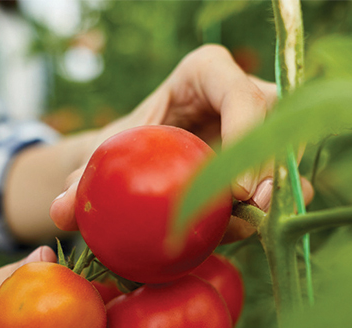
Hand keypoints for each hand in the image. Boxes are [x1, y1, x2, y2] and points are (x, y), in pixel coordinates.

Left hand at [49, 44, 313, 242]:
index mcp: (207, 72)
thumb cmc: (125, 147)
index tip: (235, 189)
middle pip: (275, 125)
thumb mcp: (103, 157)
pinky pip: (288, 183)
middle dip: (270, 168)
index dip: (245, 133)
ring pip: (289, 154)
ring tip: (255, 224)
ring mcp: (267, 126)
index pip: (239, 93)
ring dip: (280, 192)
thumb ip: (82, 179)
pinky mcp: (274, 161)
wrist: (140, 163)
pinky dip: (275, 209)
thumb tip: (63, 210)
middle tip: (253, 210)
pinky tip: (254, 230)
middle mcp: (247, 92)